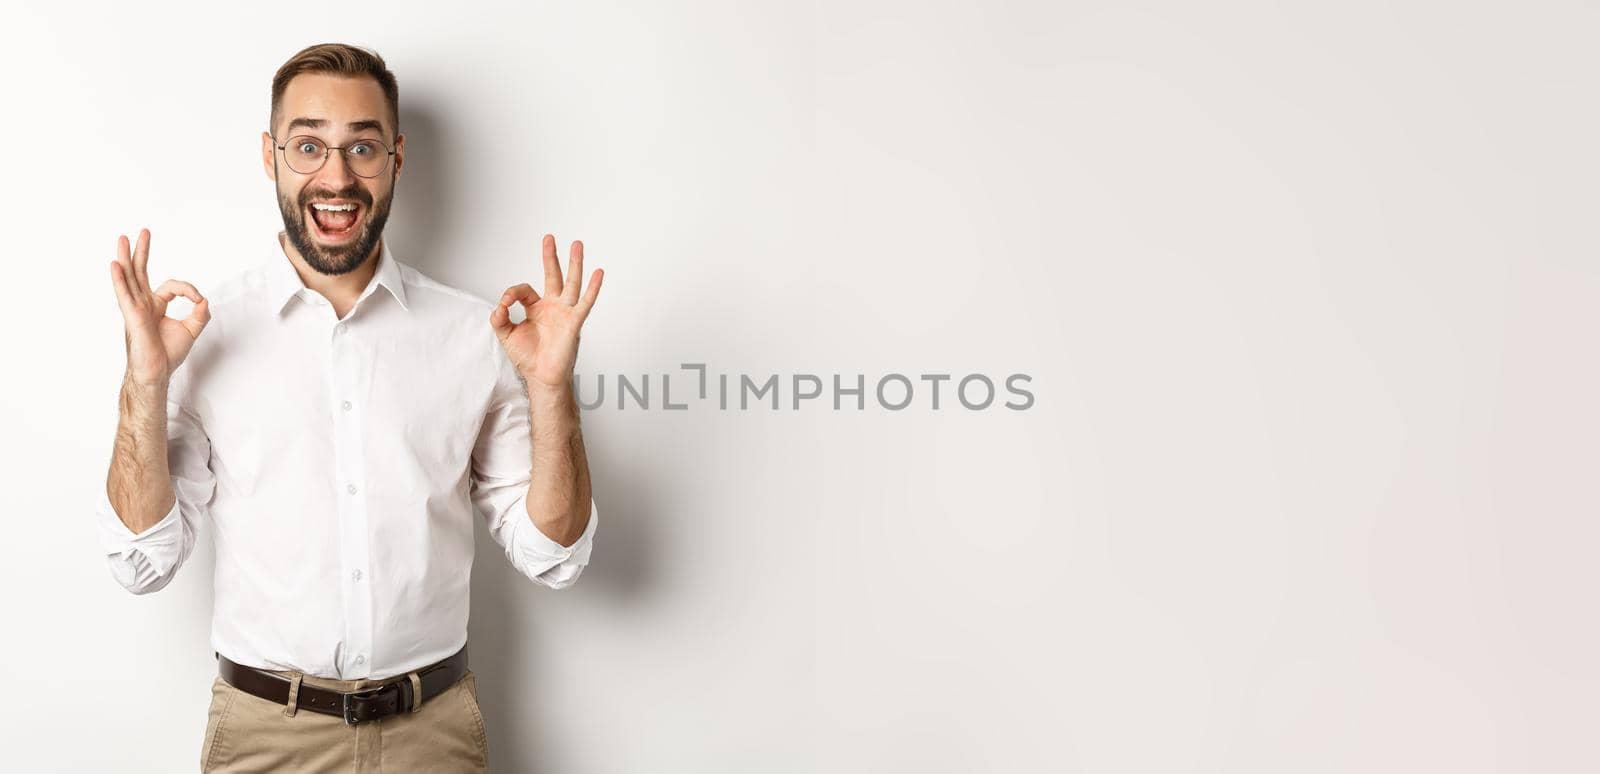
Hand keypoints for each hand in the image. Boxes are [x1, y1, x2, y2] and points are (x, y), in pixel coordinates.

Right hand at [108, 229, 210, 385]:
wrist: (157, 373)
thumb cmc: (168, 354)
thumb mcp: (191, 330)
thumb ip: (200, 314)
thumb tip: (205, 299)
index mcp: (155, 305)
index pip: (171, 285)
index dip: (189, 290)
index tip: (199, 301)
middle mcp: (142, 303)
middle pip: (140, 272)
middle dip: (142, 252)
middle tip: (143, 231)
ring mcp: (135, 308)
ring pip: (129, 278)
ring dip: (126, 257)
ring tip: (123, 238)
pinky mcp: (132, 316)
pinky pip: (124, 294)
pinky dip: (120, 279)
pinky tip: (115, 265)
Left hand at [491, 234, 602, 389]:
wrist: (542, 377)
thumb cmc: (528, 358)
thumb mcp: (506, 335)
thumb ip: (499, 317)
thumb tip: (500, 304)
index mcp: (536, 309)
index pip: (524, 290)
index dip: (512, 294)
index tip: (505, 304)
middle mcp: (552, 307)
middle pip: (553, 276)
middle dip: (550, 257)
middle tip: (549, 238)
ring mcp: (564, 313)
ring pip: (571, 283)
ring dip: (574, 263)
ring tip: (577, 244)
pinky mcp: (574, 322)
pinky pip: (585, 302)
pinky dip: (593, 288)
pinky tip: (598, 273)